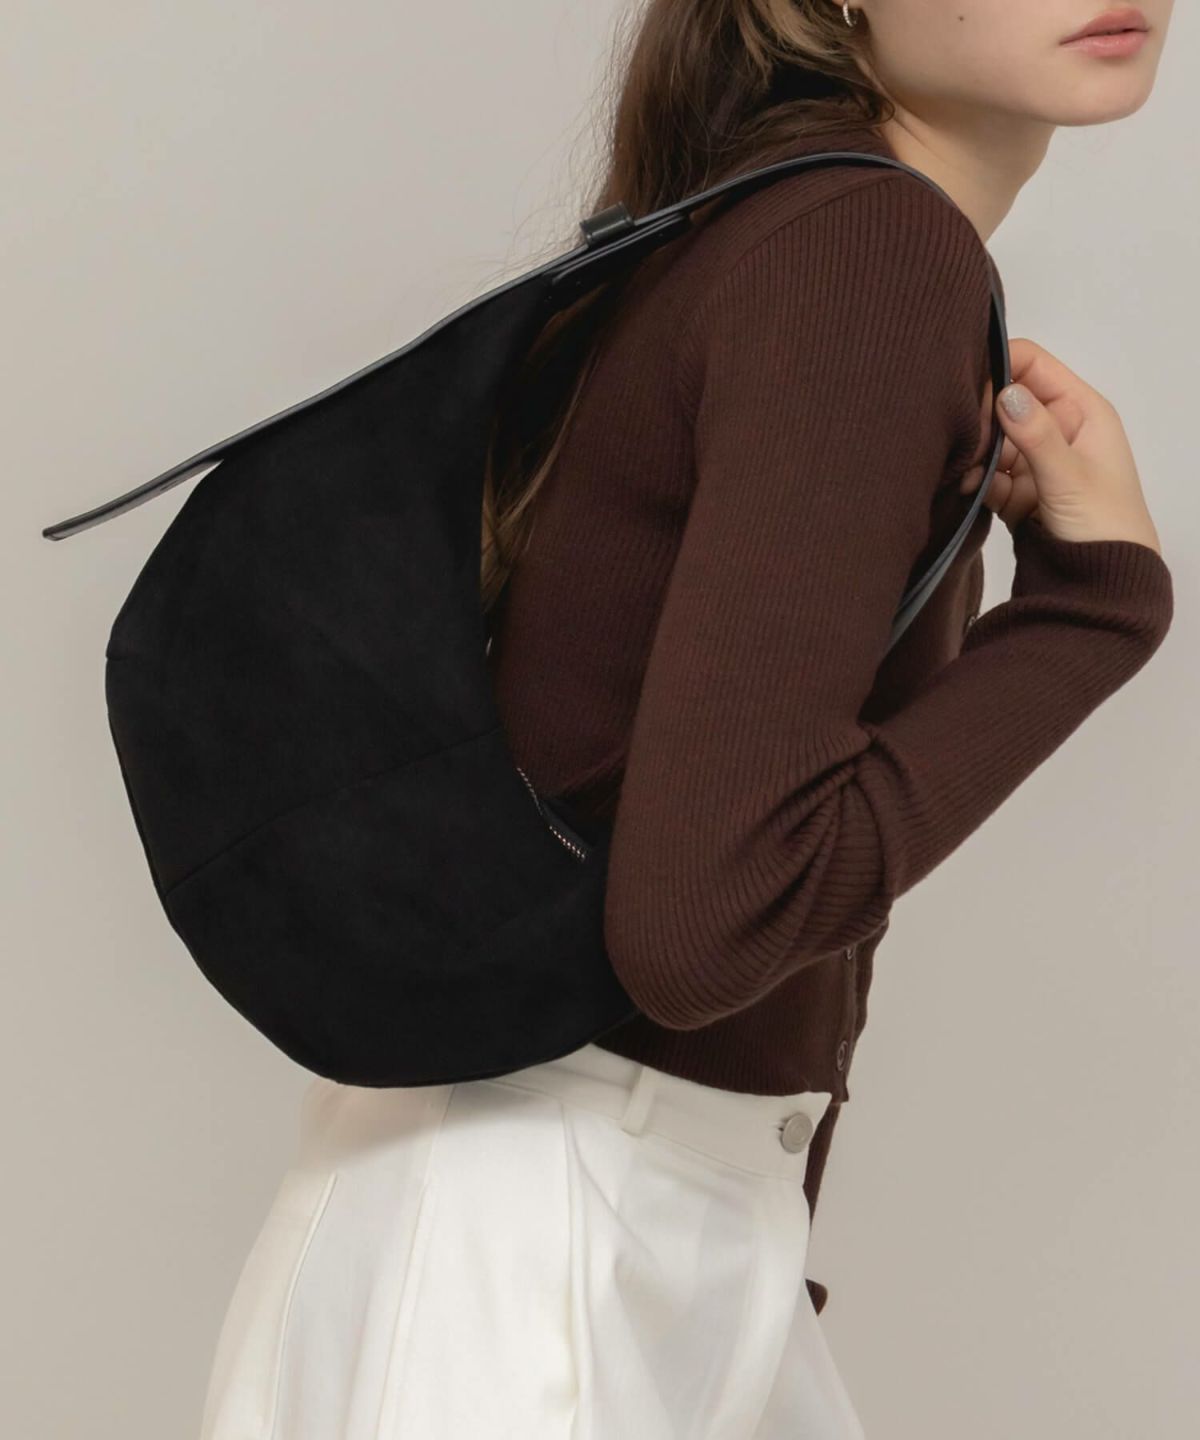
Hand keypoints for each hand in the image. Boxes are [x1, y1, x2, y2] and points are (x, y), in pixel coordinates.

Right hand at [957, 338, 1163, 556]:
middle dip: (980, 418)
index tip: (969, 393)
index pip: (1032, 365)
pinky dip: (974, 480)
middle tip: (965, 442)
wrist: (1103, 583)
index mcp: (1080, 409)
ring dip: (974, 453)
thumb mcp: (1069, 476)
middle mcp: (1056, 427)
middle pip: (1004, 400)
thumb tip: (1004, 392)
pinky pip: (986, 473)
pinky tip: (968, 489)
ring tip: (965, 471)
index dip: (1000, 369)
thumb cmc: (1103, 524)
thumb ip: (1036, 433)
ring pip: (991, 439)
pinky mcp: (1017, 490)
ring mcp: (1035, 459)